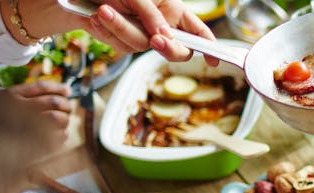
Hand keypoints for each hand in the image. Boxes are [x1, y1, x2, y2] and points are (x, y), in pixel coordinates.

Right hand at [7, 81, 71, 144]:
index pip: (41, 87)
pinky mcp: (34, 145)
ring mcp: (25, 127)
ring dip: (66, 119)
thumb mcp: (4, 103)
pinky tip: (61, 134)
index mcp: (10, 96)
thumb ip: (29, 94)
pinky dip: (64, 134)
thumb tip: (68, 90)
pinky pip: (59, 136)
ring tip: (64, 122)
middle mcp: (17, 109)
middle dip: (66, 105)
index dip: (58, 88)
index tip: (67, 91)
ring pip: (58, 118)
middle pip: (54, 102)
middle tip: (67, 109)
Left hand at [82, 0, 216, 63]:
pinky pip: (121, 47)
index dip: (209, 47)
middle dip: (167, 47)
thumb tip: (164, 38)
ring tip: (104, 11)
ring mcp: (142, 36)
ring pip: (140, 47)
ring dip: (120, 28)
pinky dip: (107, 31)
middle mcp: (161, 26)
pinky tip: (98, 18)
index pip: (198, 32)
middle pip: (177, 50)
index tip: (214, 61)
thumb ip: (153, 16)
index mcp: (174, 11)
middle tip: (156, 40)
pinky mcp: (123, 43)